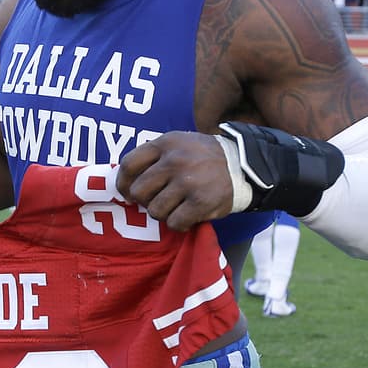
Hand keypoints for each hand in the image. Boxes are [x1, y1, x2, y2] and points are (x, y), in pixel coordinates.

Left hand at [116, 131, 233, 231]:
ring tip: (177, 207)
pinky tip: (188, 216)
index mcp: (165, 143)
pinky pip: (174, 223)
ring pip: (154, 211)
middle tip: (157, 201)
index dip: (123, 183)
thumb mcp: (178, 144)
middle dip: (144, 201)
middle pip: (138, 192)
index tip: (128, 192)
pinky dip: (179, 224)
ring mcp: (188, 181)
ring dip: (163, 214)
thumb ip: (153, 157)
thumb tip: (125, 182)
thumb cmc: (203, 158)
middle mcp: (174, 161)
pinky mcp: (201, 202)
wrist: (243, 166)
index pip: (128, 165)